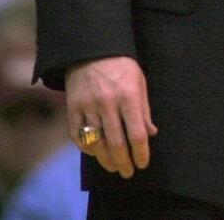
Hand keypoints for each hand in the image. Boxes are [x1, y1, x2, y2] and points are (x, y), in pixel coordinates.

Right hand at [66, 56, 157, 177]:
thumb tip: (151, 133)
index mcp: (129, 96)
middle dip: (124, 161)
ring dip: (105, 159)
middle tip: (128, 172)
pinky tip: (94, 153)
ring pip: (96, 142)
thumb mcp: (139, 82)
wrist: (91, 50)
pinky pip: (77, 135)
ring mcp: (88, 106)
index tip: (143, 163)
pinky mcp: (72, 108)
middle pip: (116, 142)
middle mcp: (108, 103)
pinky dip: (86, 148)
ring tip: (113, 167)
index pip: (137, 133)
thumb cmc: (121, 67)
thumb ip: (144, 109)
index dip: (141, 152)